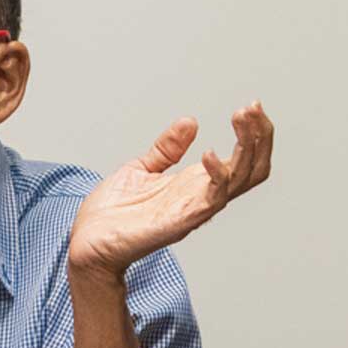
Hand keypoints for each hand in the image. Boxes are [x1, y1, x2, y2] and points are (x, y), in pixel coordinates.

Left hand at [66, 103, 274, 279]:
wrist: (88, 241)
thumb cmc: (113, 213)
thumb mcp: (142, 168)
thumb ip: (167, 148)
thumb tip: (189, 122)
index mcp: (197, 184)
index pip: (244, 160)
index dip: (254, 134)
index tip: (250, 106)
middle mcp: (203, 197)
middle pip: (253, 169)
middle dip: (260, 136)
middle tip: (252, 107)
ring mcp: (195, 209)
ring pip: (241, 180)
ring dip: (248, 147)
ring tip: (242, 118)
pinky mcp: (181, 221)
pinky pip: (212, 199)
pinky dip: (217, 174)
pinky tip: (209, 152)